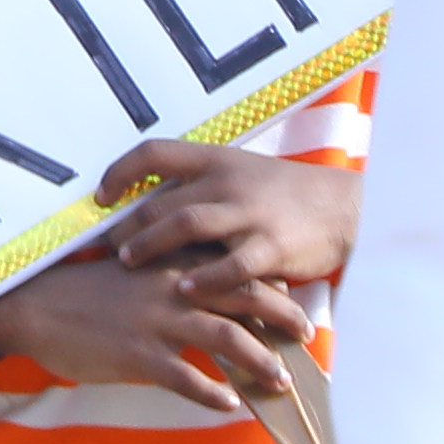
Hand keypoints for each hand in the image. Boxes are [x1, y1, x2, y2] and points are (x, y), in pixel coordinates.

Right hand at [0, 259, 287, 404]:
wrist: (34, 307)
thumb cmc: (85, 291)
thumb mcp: (134, 272)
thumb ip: (173, 277)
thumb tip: (211, 292)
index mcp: (172, 263)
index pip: (235, 269)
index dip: (270, 286)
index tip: (294, 302)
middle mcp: (171, 287)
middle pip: (244, 299)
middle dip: (282, 320)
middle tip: (307, 338)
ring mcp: (156, 321)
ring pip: (226, 339)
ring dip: (260, 362)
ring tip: (280, 381)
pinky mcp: (137, 355)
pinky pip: (186, 378)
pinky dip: (213, 393)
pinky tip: (229, 405)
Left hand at [97, 134, 356, 296]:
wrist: (344, 207)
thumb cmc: (285, 195)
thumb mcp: (241, 175)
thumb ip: (201, 186)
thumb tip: (149, 205)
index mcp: (217, 159)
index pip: (155, 152)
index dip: (120, 171)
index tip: (99, 196)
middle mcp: (228, 181)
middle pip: (163, 198)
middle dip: (128, 224)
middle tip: (105, 244)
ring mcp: (250, 213)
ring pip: (187, 224)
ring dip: (151, 244)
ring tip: (127, 261)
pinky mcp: (271, 246)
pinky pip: (230, 264)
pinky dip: (203, 278)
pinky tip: (182, 290)